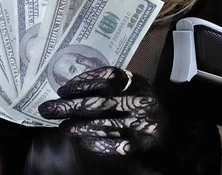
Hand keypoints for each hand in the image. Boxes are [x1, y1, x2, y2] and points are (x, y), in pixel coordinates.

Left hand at [38, 66, 221, 173]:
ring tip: (62, 126)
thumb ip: (109, 87)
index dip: (82, 81)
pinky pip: (119, 144)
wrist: (173, 133)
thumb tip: (69, 89)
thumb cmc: (142, 107)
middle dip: (71, 105)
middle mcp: (142, 99)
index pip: (106, 76)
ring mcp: (145, 122)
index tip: (61, 88)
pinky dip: (100, 144)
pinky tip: (84, 142)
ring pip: (107, 124)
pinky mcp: (146, 143)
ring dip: (81, 126)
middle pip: (101, 101)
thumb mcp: (131, 89)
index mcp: (137, 81)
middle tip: (48, 108)